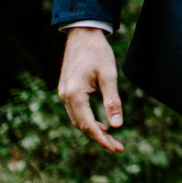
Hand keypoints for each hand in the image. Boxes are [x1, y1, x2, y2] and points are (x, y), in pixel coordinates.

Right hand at [58, 27, 124, 153]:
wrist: (82, 33)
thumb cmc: (97, 52)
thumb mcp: (109, 76)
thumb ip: (112, 101)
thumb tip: (117, 126)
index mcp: (74, 95)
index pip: (88, 126)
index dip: (102, 140)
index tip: (116, 149)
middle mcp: (65, 96)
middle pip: (82, 126)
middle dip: (99, 138)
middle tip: (117, 147)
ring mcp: (64, 93)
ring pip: (78, 120)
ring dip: (93, 131)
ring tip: (111, 138)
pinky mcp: (67, 90)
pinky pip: (76, 112)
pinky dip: (88, 120)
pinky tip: (101, 124)